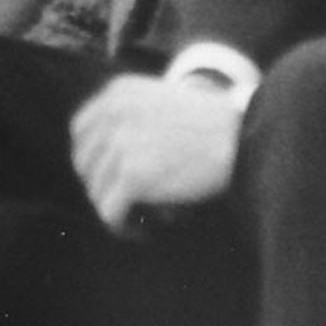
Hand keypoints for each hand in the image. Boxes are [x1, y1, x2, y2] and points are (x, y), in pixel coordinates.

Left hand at [68, 73, 242, 235]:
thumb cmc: (215, 126)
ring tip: (146, 216)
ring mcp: (120, 144)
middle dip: (103, 187)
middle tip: (129, 203)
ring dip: (119, 208)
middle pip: (85, 163)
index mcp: (118, 93)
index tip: (108, 179)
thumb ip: (132, 118)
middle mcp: (112, 114)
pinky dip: (121, 227)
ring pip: (97, 192)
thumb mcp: (164, 103)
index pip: (81, 130)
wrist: (244, 136)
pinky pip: (109, 212)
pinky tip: (141, 232)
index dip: (91, 159)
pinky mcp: (132, 176)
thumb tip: (101, 163)